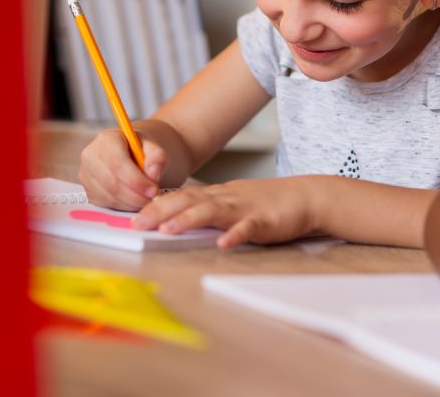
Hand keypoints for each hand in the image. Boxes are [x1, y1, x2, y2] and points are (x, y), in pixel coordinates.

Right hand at [78, 129, 168, 210]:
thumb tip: (152, 174)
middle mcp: (90, 156)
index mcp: (106, 139)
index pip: (117, 163)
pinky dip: (124, 206)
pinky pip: (106, 204)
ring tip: (146, 199)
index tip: (153, 190)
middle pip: (111, 182)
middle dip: (135, 195)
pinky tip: (135, 201)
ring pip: (109, 196)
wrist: (129, 153)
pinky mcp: (87, 191)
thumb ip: (157, 157)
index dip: (136, 180)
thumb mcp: (153, 147)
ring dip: (131, 202)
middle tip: (152, 198)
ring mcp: (86, 175)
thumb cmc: (140, 149)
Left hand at [131, 177, 319, 248]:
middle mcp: (226, 199)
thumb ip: (208, 208)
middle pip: (189, 200)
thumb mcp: (233, 201)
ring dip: (188, 219)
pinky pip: (248, 229)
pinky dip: (235, 235)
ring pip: (212, 211)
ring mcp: (245, 209)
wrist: (306, 196)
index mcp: (218, 195)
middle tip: (136, 224)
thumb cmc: (268, 202)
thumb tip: (178, 218)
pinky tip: (223, 244)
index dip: (156, 206)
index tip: (133, 217)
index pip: (181, 197)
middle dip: (160, 211)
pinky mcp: (265, 221)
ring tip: (167, 230)